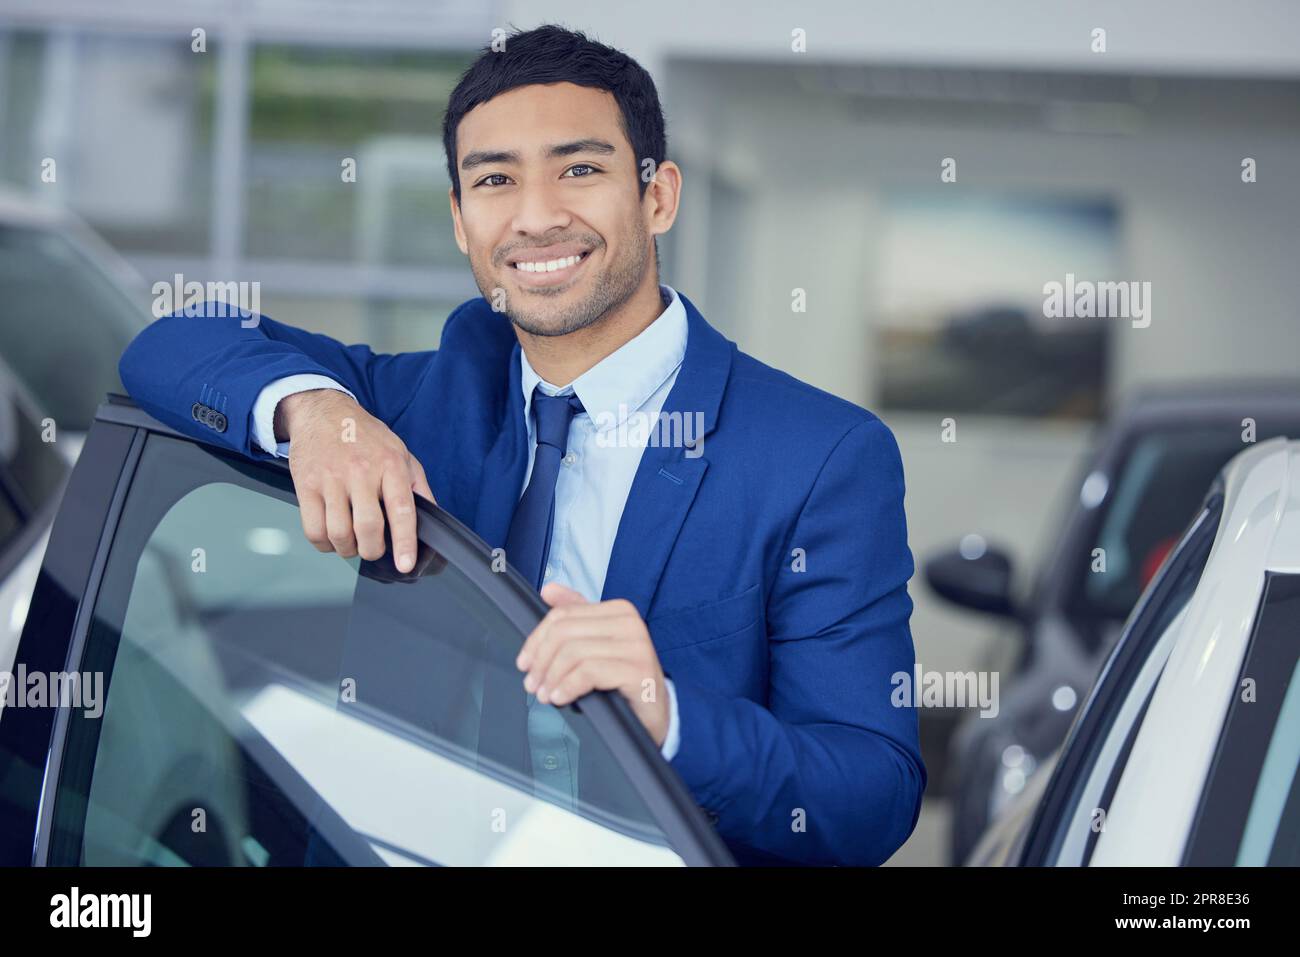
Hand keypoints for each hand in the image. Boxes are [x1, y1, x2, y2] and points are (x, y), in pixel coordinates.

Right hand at [278, 389, 434, 572]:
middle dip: (372, 550)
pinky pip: (313, 529)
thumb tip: (432, 521)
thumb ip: (419, 488)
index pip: (401, 511)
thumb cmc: (366, 436)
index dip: (404, 543)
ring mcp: (331, 479)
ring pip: (338, 533)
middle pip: (367, 528)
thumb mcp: (402, 454)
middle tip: (373, 549)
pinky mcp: (306, 485)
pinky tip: (331, 536)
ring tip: (352, 543)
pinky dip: (323, 544)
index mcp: (391, 465)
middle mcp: (361, 471)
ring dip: (347, 549)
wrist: (323, 412)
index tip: (405, 564)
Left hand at [516, 583, 669, 746]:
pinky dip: (568, 686)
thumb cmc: (623, 680)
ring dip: (552, 677)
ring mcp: (636, 645)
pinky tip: (561, 697)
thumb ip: (576, 615)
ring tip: (545, 694)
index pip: (563, 615)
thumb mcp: (597, 644)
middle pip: (565, 632)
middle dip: (541, 660)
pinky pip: (589, 672)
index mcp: (618, 610)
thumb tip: (548, 589)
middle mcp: (630, 622)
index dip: (536, 640)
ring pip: (574, 652)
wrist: (655, 712)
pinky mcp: (638, 671)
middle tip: (532, 685)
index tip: (524, 663)